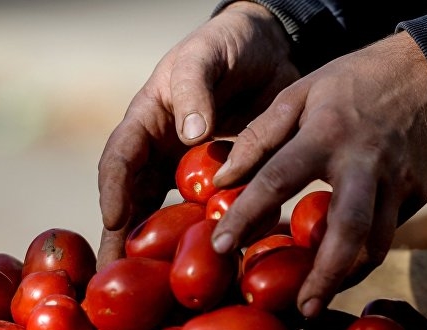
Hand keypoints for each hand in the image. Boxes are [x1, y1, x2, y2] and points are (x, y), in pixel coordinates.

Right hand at [96, 2, 299, 269]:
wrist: (266, 48)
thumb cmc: (225, 45)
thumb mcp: (204, 56)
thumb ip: (194, 89)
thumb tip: (190, 135)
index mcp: (146, 121)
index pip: (119, 158)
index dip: (113, 190)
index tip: (114, 219)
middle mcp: (160, 151)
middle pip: (134, 198)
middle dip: (123, 235)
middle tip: (115, 273)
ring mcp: (187, 168)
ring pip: (165, 212)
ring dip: (159, 246)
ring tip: (155, 281)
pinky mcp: (218, 178)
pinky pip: (207, 210)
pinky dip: (205, 234)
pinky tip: (210, 259)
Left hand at [212, 31, 426, 317]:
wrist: (422, 68)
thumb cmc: (352, 81)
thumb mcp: (298, 94)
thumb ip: (258, 136)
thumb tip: (224, 177)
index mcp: (325, 135)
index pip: (275, 181)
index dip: (246, 216)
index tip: (222, 246)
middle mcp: (363, 164)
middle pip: (347, 230)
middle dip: (324, 275)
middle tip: (302, 307)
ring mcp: (398, 180)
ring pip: (377, 243)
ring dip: (347, 275)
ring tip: (319, 297)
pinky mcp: (419, 191)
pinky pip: (390, 231)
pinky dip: (364, 254)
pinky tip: (342, 265)